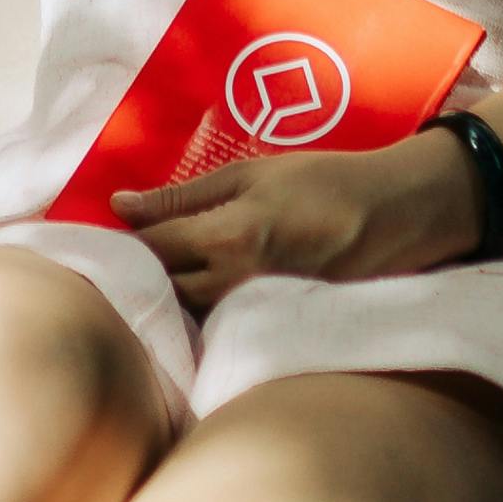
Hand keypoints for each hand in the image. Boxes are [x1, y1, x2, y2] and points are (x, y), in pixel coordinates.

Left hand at [111, 134, 476, 315]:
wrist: (396, 216)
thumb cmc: (323, 182)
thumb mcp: (251, 175)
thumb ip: (183, 196)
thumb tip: (120, 204)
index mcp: (228, 236)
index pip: (150, 249)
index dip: (122, 241)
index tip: (106, 229)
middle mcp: (236, 282)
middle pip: (162, 288)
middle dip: (139, 271)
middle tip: (127, 251)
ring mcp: (256, 310)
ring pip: (188, 312)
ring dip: (167, 292)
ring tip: (161, 268)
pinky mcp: (272, 326)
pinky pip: (219, 323)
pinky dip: (199, 311)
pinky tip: (195, 292)